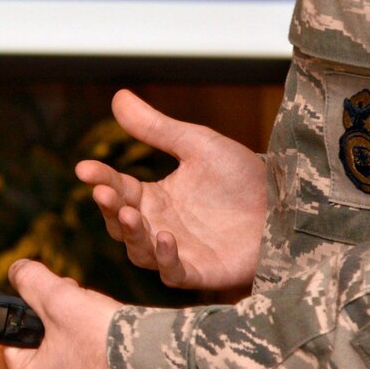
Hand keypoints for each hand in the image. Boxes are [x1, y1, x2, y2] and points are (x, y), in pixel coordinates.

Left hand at [0, 260, 128, 368]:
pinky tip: (102, 336)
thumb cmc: (107, 340)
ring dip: (64, 336)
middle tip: (50, 301)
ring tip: (83, 310)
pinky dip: (85, 355)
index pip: (0, 345)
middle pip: (28, 356)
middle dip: (40, 324)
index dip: (7, 315)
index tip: (10, 300)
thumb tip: (17, 271)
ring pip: (57, 365)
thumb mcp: (61, 297)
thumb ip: (31, 280)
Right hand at [74, 89, 268, 291]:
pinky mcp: (202, 271)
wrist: (286, 202)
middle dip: (109, 209)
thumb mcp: (196, 144)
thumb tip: (118, 96)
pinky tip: (167, 237)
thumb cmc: (242, 175)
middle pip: (121, 225)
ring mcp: (180, 252)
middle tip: (103, 192)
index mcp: (156, 197)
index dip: (100, 179)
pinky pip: (173, 272)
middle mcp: (161, 226)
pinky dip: (165, 259)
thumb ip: (156, 128)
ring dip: (131, 234)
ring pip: (139, 252)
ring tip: (131, 213)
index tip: (83, 168)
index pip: (118, 189)